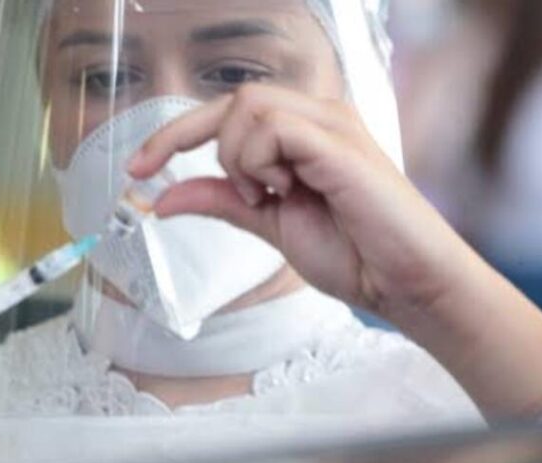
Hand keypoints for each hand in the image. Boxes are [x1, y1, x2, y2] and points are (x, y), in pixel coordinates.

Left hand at [129, 84, 466, 317]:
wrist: (404, 285)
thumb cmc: (352, 252)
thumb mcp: (268, 223)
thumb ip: (222, 201)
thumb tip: (165, 197)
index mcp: (301, 130)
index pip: (226, 111)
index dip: (173, 135)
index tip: (137, 168)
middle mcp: (318, 115)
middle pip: (233, 98)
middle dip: (186, 138)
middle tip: (175, 180)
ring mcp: (331, 124)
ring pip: (248, 106)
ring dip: (239, 159)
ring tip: (269, 196)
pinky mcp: (340, 143)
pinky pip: (273, 128)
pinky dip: (260, 163)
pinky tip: (284, 191)